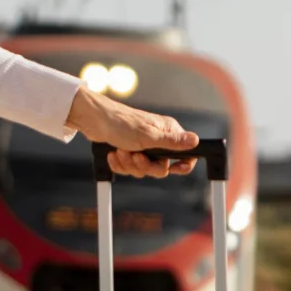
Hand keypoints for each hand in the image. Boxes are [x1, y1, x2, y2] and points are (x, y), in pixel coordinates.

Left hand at [65, 85, 198, 178]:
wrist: (94, 121)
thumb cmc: (122, 123)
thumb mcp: (149, 136)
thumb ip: (173, 142)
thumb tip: (196, 141)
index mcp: (168, 132)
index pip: (185, 153)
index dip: (182, 164)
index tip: (174, 169)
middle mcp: (158, 139)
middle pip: (161, 167)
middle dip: (145, 165)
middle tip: (136, 156)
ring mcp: (144, 146)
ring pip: (144, 169)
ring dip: (129, 164)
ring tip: (121, 151)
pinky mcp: (130, 151)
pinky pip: (130, 168)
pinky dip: (120, 164)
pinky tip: (114, 154)